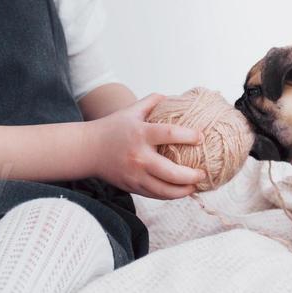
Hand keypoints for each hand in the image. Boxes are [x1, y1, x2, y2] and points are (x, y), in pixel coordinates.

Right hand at [86, 93, 206, 199]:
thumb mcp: (131, 110)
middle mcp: (139, 156)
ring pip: (164, 190)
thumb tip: (174, 97)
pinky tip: (181, 191)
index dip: (189, 135)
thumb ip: (152, 101)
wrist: (88, 150)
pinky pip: (155, 195)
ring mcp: (135, 175)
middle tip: (203, 173)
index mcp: (141, 134)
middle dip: (191, 175)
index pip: (170, 134)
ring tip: (196, 186)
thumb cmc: (112, 128)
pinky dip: (170, 195)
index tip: (202, 137)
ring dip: (184, 191)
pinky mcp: (132, 187)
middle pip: (171, 172)